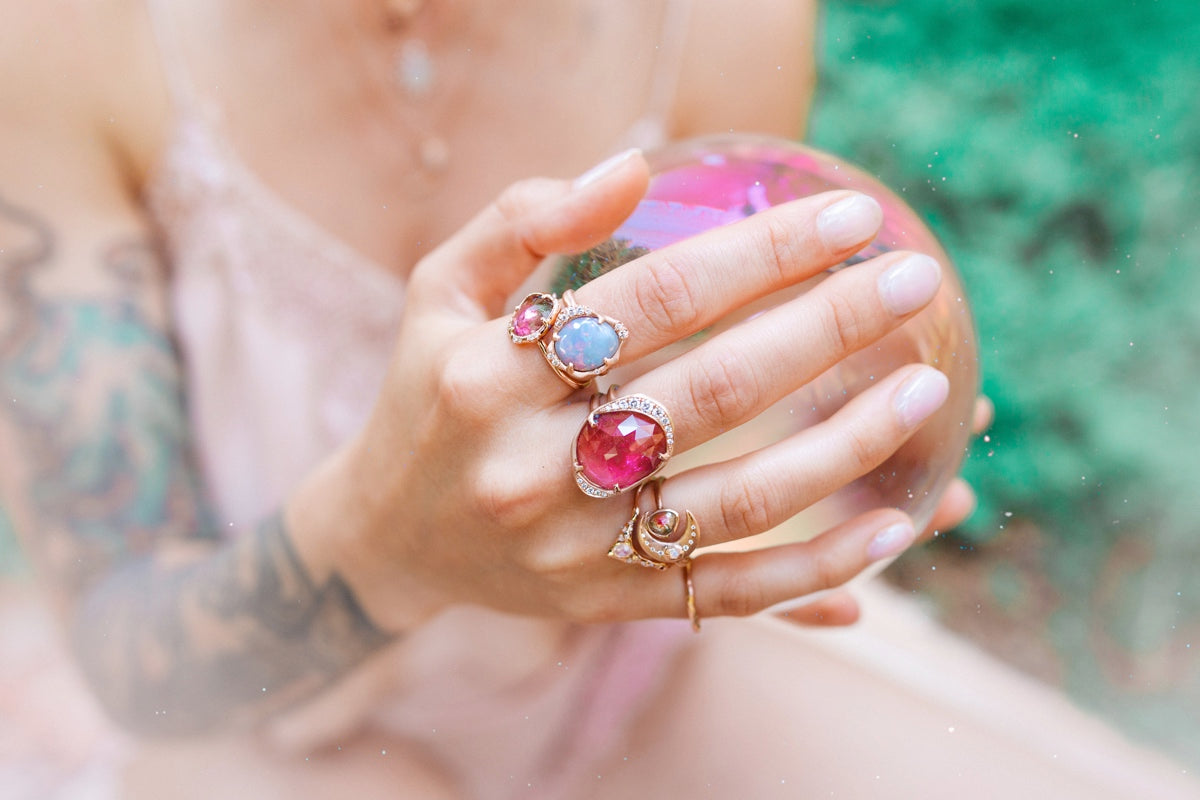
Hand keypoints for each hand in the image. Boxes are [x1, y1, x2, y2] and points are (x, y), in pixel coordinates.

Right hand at [305, 150, 952, 631]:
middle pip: (711, 393)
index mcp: (490, 376)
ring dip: (845, 447)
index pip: (654, 300)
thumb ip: (520, 221)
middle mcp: (533, 468)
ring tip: (928, 389)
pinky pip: (727, 595)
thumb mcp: (440, 291)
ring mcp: (575, 549)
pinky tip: (893, 528)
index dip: (759, 254)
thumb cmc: (426, 394)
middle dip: (825, 329)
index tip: (846, 217)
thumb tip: (627, 165)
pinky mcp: (607, 603)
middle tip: (913, 279)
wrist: (387, 537)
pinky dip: (816, 570)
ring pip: (736, 501)